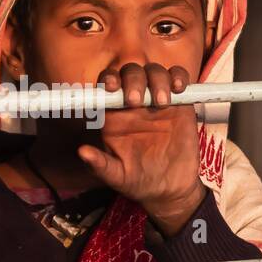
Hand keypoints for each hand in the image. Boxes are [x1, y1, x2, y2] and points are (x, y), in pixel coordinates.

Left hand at [77, 62, 206, 235]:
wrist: (171, 189)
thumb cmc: (139, 182)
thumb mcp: (118, 177)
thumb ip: (101, 165)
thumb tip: (82, 152)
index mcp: (115, 115)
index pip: (107, 87)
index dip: (108, 81)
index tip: (112, 87)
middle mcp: (134, 103)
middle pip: (130, 73)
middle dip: (132, 79)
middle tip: (137, 101)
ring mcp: (157, 99)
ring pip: (154, 72)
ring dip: (156, 79)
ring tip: (162, 102)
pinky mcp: (180, 102)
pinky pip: (178, 79)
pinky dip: (179, 76)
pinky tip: (179, 89)